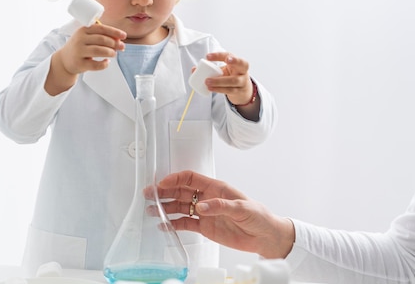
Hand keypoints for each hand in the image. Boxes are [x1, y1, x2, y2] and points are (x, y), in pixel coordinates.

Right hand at [45, 23, 125, 94]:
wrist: (64, 60)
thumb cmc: (79, 47)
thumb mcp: (87, 37)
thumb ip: (101, 36)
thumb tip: (119, 39)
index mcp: (83, 30)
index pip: (101, 28)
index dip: (114, 32)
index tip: (124, 36)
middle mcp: (80, 39)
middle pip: (102, 39)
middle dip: (115, 43)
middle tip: (121, 47)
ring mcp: (79, 52)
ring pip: (99, 51)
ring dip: (110, 52)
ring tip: (114, 54)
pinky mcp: (79, 63)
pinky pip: (95, 65)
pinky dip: (104, 64)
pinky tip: (106, 62)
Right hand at [156, 170, 294, 258]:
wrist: (265, 236)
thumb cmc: (258, 216)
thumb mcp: (243, 208)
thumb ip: (221, 206)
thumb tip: (202, 206)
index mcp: (216, 188)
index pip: (191, 178)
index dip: (175, 179)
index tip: (162, 183)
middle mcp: (207, 198)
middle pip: (181, 191)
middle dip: (164, 192)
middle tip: (149, 194)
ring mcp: (204, 212)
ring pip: (180, 207)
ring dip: (165, 207)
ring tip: (151, 210)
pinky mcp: (204, 227)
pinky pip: (185, 223)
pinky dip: (173, 224)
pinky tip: (164, 225)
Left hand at [203, 52, 258, 118]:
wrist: (242, 90)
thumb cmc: (230, 76)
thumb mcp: (223, 71)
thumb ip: (210, 69)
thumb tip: (194, 69)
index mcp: (236, 62)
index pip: (229, 55)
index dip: (219, 55)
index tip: (207, 57)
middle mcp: (242, 70)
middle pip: (242, 64)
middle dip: (234, 61)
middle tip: (226, 60)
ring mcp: (242, 81)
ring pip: (233, 80)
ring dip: (219, 81)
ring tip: (207, 81)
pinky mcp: (239, 91)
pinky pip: (229, 90)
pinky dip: (219, 89)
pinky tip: (211, 88)